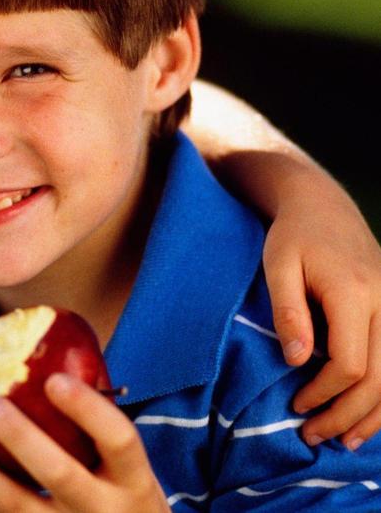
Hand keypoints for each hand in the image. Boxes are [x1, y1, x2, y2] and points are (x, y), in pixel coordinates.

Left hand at [0, 374, 168, 511]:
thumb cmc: (118, 495)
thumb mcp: (127, 471)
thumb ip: (94, 429)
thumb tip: (44, 360)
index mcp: (133, 481)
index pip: (118, 439)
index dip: (87, 410)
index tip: (54, 379)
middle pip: (58, 473)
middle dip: (20, 438)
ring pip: (14, 505)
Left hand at [262, 181, 380, 448]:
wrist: (323, 207)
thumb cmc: (293, 236)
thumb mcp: (278, 264)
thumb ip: (288, 311)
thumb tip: (297, 361)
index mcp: (354, 292)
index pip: (349, 363)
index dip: (324, 392)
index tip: (296, 406)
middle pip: (379, 378)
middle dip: (347, 414)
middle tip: (312, 435)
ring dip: (373, 415)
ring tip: (342, 440)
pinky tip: (369, 418)